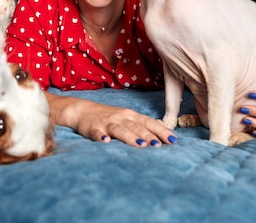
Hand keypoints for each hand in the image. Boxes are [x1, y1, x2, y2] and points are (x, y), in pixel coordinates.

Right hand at [46, 92, 177, 146]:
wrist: (82, 109)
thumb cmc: (108, 117)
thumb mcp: (126, 118)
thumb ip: (141, 127)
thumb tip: (162, 139)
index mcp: (131, 115)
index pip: (149, 122)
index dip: (161, 131)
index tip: (173, 141)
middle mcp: (121, 117)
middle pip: (137, 127)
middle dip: (149, 136)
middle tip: (159, 146)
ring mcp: (106, 122)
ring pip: (120, 130)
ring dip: (130, 137)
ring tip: (140, 145)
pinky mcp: (92, 128)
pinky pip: (97, 133)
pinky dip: (101, 137)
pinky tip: (106, 141)